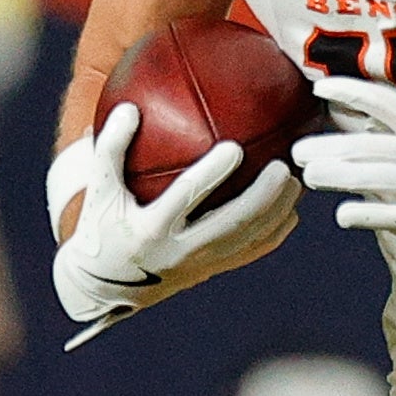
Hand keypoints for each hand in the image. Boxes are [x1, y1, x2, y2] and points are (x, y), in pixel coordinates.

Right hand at [49, 102, 301, 340]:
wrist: (106, 288)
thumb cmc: (102, 227)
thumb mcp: (98, 191)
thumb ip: (109, 149)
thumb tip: (128, 107)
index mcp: (149, 229)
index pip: (186, 198)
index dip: (211, 174)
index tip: (235, 147)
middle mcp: (179, 251)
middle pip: (231, 224)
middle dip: (263, 197)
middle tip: (284, 166)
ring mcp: (200, 265)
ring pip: (249, 240)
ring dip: (277, 212)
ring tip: (297, 181)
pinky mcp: (212, 272)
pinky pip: (251, 252)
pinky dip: (275, 232)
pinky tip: (292, 209)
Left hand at [292, 72, 395, 250]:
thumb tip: (372, 125)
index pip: (387, 103)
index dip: (352, 92)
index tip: (320, 88)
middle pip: (373, 144)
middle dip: (332, 146)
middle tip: (299, 151)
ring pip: (379, 176)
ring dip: (341, 175)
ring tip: (311, 177)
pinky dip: (369, 213)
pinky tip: (342, 215)